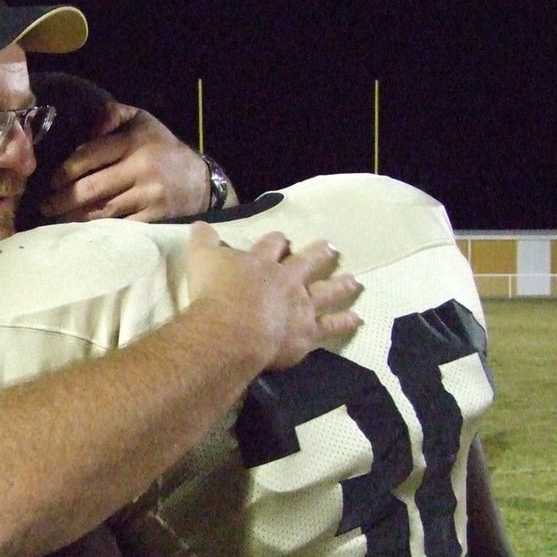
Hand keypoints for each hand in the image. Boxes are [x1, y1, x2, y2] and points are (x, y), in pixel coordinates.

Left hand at [38, 103, 215, 222]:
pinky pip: (120, 227)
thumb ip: (111, 114)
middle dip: (63, 200)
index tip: (52, 181)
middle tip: (45, 206)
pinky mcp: (154, 218)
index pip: (90, 156)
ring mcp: (148, 195)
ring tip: (56, 220)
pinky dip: (98, 231)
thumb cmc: (161, 148)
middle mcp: (141, 168)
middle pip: (92, 188)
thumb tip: (88, 126)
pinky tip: (81, 232)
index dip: (65, 170)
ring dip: (74, 218)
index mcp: (133, 141)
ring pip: (102, 210)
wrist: (200, 182)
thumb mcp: (141, 120)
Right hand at [184, 224, 362, 370]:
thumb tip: (200, 224)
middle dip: (319, 255)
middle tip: (331, 248)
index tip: (282, 239)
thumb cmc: (214, 293)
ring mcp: (300, 306)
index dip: (277, 241)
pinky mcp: (306, 332)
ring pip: (326, 292)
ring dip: (341, 285)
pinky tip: (357, 319)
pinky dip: (343, 322)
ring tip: (354, 281)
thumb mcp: (201, 259)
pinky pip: (330, 326)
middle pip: (307, 263)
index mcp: (261, 262)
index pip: (272, 245)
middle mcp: (286, 280)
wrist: (232, 329)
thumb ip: (203, 241)